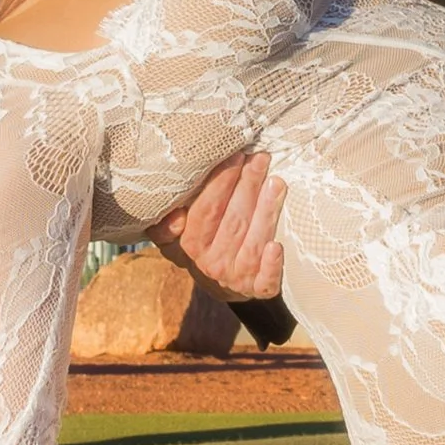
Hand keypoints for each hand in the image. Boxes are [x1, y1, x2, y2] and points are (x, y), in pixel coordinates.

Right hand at [156, 148, 286, 301]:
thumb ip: (167, 224)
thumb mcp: (176, 234)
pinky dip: (272, 265)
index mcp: (191, 244)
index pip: (206, 210)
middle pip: (233, 221)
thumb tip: (176, 218)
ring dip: (265, 213)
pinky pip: (265, 281)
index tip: (236, 155)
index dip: (221, 183)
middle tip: (261, 159)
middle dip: (248, 187)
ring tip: (277, 183)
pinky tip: (278, 247)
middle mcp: (212, 262)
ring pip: (252, 243)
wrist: (226, 282)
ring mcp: (237, 276)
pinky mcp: (260, 289)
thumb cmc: (205, 241)